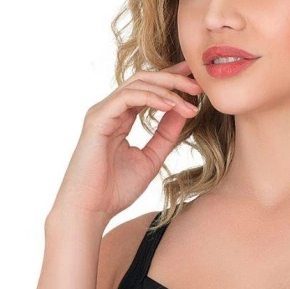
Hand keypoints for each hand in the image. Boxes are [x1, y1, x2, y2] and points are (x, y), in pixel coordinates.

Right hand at [49, 62, 203, 224]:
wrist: (91, 209)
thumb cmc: (115, 190)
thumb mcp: (151, 158)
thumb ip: (165, 135)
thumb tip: (184, 112)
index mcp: (121, 118)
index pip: (148, 90)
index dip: (172, 82)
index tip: (197, 83)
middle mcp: (110, 110)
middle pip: (144, 79)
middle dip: (173, 78)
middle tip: (198, 83)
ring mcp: (102, 112)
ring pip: (137, 84)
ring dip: (167, 88)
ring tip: (190, 98)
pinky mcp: (98, 119)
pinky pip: (128, 98)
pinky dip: (152, 98)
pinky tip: (171, 105)